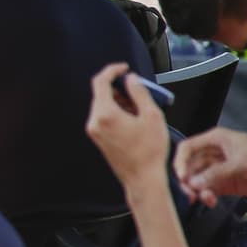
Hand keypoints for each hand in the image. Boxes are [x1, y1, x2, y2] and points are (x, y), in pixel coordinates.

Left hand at [85, 64, 170, 200]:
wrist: (143, 178)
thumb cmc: (149, 153)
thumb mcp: (151, 116)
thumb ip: (139, 93)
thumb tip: (131, 80)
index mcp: (105, 114)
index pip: (100, 82)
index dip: (112, 71)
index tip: (123, 68)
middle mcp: (95, 122)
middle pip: (102, 94)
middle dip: (120, 89)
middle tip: (139, 93)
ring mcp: (95, 131)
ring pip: (104, 106)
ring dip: (120, 102)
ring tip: (140, 111)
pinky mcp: (98, 138)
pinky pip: (104, 117)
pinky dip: (117, 112)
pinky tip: (134, 121)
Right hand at [173, 127, 246, 206]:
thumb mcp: (238, 163)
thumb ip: (214, 174)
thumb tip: (195, 183)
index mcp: (215, 140)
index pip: (187, 148)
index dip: (180, 161)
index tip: (180, 176)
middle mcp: (214, 154)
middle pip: (190, 167)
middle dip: (188, 180)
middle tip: (189, 192)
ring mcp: (218, 169)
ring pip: (198, 180)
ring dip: (198, 191)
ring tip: (204, 198)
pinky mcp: (224, 183)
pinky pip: (208, 190)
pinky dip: (207, 196)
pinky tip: (211, 200)